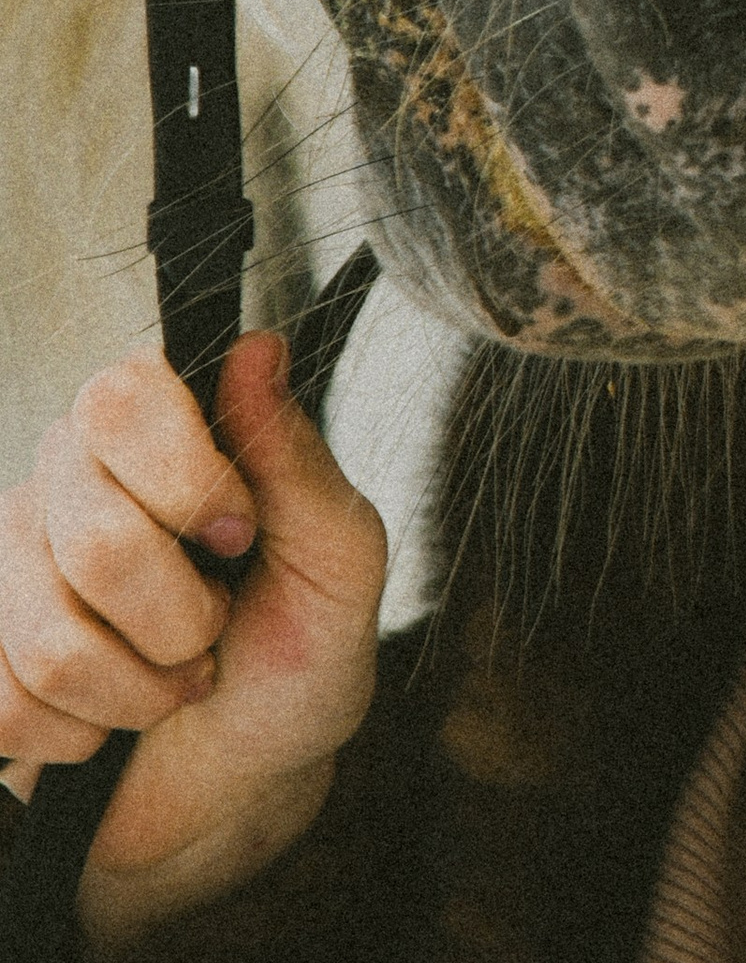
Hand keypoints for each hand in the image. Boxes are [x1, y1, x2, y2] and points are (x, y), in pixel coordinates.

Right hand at [0, 332, 387, 942]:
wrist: (244, 774)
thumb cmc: (300, 653)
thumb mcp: (337, 555)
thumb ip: (295, 456)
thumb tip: (258, 347)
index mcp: (164, 428)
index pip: (121, 398)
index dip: (186, 479)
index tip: (241, 533)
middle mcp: (73, 477)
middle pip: (94, 538)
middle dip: (180, 615)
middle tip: (215, 625)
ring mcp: (8, 565)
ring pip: (50, 638)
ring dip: (138, 686)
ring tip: (175, 674)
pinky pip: (5, 703)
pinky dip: (83, 733)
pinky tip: (112, 716)